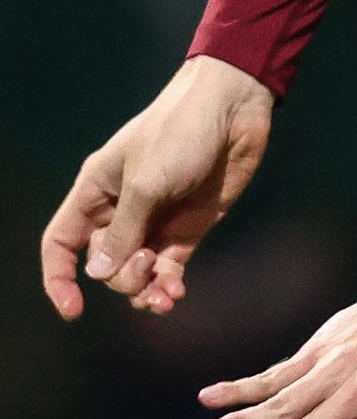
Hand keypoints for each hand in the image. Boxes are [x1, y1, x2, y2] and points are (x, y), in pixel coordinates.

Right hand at [41, 57, 274, 320]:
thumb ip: (122, 231)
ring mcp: (155, 222)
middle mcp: (120, 211)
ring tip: (165, 294)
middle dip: (120, 277)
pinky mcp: (188, 229)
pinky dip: (168, 285)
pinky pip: (168, 269)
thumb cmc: (180, 133)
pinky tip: (176, 293)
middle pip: (103, 265)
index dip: (59, 277)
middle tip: (146, 260)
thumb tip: (97, 274)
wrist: (233, 110)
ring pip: (136, 274)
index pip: (62, 242)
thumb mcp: (145, 182)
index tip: (73, 308)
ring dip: (144, 291)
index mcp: (96, 193)